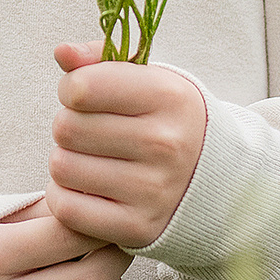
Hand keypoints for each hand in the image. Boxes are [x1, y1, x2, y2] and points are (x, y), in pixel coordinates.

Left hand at [41, 42, 208, 251]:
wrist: (218, 182)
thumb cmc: (168, 120)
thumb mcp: (148, 79)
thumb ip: (100, 59)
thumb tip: (60, 51)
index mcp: (168, 97)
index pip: (81, 87)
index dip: (72, 89)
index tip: (87, 96)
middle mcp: (164, 144)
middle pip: (66, 128)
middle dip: (69, 126)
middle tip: (91, 133)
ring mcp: (153, 190)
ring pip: (62, 167)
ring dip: (67, 162)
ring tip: (92, 159)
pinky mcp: (138, 228)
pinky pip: (67, 209)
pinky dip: (66, 198)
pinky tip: (86, 188)